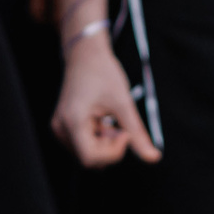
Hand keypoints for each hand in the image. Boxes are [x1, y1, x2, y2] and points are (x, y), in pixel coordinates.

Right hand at [52, 34, 158, 167]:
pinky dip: (97, 140)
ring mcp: (59, 129)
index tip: (125, 132)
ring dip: (105, 145)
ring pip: (87, 155)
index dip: (113, 152)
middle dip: (110, 148)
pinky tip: (103, 122)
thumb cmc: (103, 72)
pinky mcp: (63, 128)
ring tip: (110, 121)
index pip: (91, 158)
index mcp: (72, 122)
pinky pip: (83, 146)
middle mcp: (61, 129)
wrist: (85, 53)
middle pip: (89, 160)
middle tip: (121, 126)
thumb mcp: (123, 102)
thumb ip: (137, 133)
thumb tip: (153, 158)